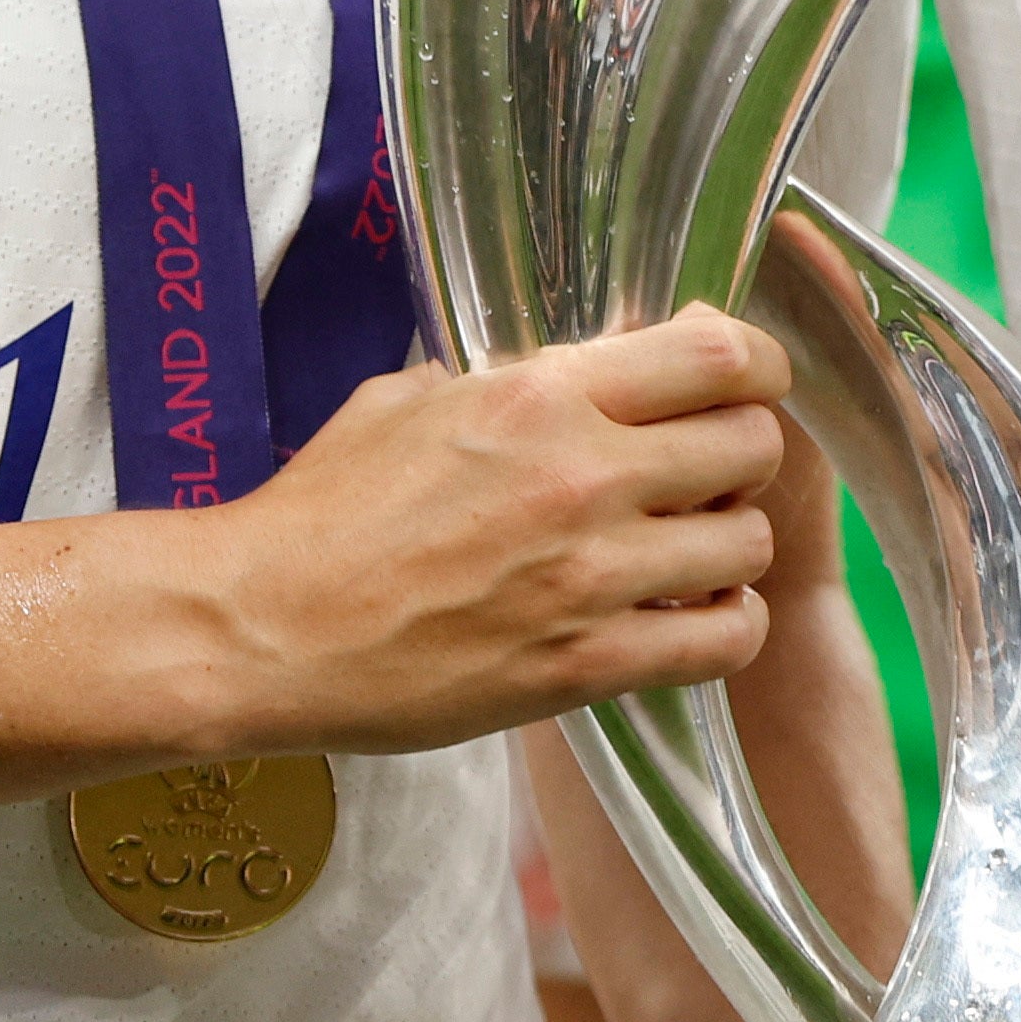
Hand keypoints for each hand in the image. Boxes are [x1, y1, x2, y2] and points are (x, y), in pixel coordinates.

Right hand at [202, 310, 796, 751]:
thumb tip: (564, 369)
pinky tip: (690, 619)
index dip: (756, 364)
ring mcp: (592, 577)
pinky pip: (723, 642)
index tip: (748, 380)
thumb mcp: (408, 399)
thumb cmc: (322, 511)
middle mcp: (584, 475)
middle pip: (753, 444)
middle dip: (745, 453)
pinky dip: (727, 627)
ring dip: (734, 544)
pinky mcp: (586, 668)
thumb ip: (504, 381)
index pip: (717, 353)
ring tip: (694, 552)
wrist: (264, 627)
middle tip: (711, 475)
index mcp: (542, 394)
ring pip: (751, 543)